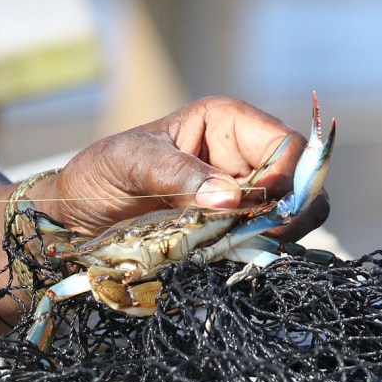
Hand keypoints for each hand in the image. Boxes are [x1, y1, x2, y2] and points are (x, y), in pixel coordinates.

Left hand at [40, 96, 329, 242]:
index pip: (287, 144)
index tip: (258, 209)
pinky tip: (236, 259)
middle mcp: (244, 154)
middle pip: (302, 182)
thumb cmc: (101, 174)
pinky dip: (262, 252)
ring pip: (295, 215)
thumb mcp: (130, 163)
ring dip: (280, 236)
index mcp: (227, 122)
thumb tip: (230, 198)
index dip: (286, 177)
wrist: (79, 215)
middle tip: (263, 239)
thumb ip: (177, 175)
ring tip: (244, 250)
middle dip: (292, 212)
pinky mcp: (236, 227)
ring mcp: (244, 194)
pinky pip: (269, 240)